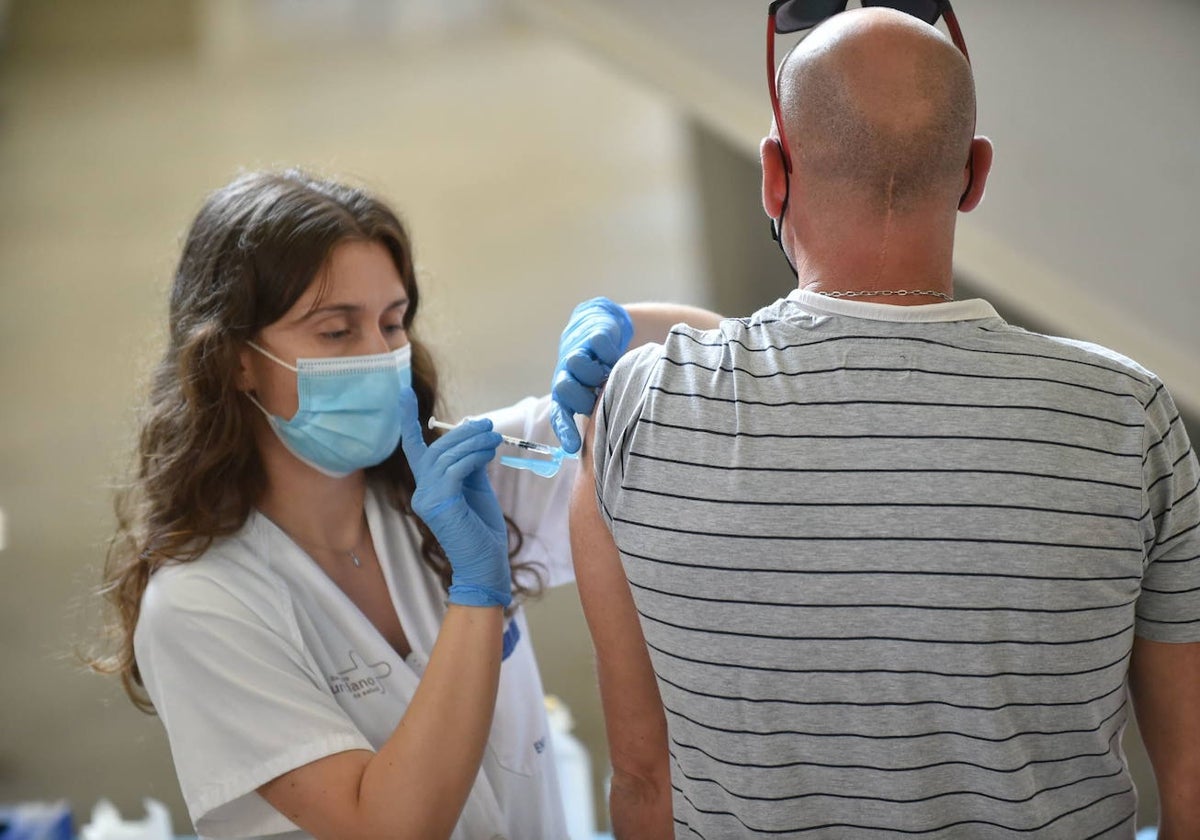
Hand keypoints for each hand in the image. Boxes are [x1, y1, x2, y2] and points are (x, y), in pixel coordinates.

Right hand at [398, 388, 510, 607]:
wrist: (486, 564)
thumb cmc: (482, 529)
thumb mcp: (476, 488)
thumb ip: (469, 464)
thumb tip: (472, 438)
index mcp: (427, 487)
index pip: (415, 449)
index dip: (408, 421)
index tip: (404, 393)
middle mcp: (421, 492)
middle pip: (436, 449)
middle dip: (463, 434)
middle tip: (488, 426)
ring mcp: (427, 499)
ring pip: (445, 457)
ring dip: (472, 443)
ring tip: (494, 438)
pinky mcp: (440, 504)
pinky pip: (454, 470)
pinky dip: (472, 457)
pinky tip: (488, 453)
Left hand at [550, 297, 632, 453]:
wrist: (602, 325)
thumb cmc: (600, 369)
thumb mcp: (596, 394)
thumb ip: (599, 416)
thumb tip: (608, 452)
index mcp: (566, 393)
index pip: (561, 415)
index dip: (566, 431)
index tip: (573, 448)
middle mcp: (567, 374)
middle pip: (564, 389)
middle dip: (582, 395)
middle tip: (598, 394)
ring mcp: (578, 352)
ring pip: (576, 365)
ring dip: (595, 372)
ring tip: (608, 373)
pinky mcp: (593, 334)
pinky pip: (598, 345)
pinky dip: (609, 353)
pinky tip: (615, 356)